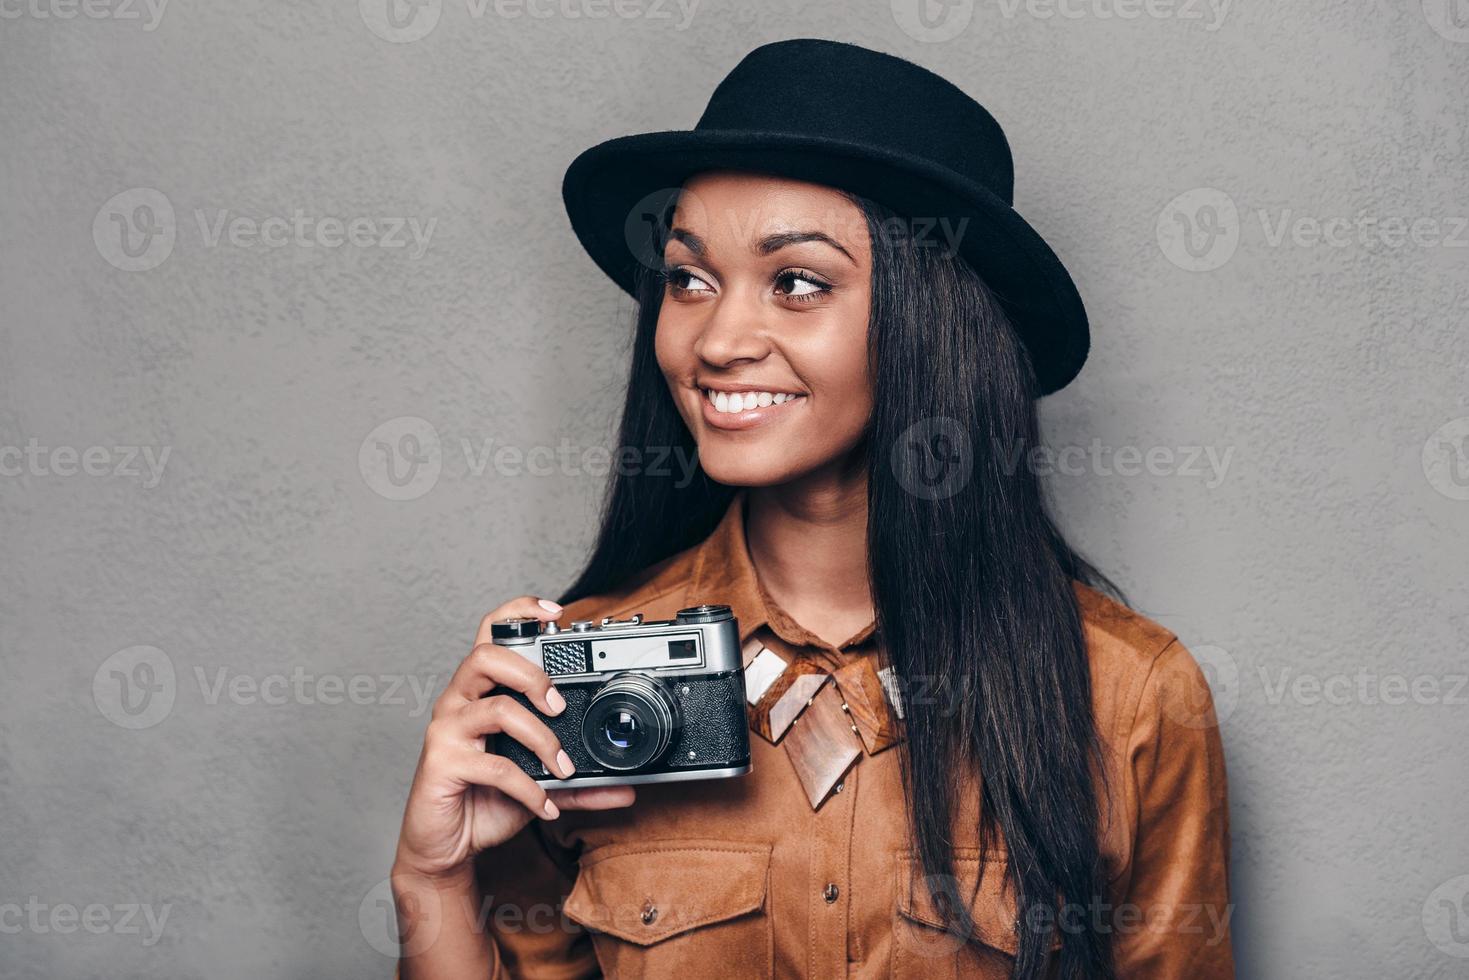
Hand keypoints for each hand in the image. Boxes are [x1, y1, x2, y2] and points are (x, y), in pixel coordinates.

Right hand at [393, 595, 635, 880]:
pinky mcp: (442, 763)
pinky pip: (494, 766)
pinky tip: (546, 804)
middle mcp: (459, 702)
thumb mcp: (539, 785)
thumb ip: (580, 784)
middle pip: (486, 657)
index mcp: (480, 691)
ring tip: (563, 765)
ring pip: (495, 709)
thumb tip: (626, 790)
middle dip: (531, 674)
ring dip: (540, 737)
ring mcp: (448, 731)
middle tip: (559, 705)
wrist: (445, 845)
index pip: (490, 633)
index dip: (518, 612)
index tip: (555, 611)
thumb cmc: (484, 800)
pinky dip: (529, 787)